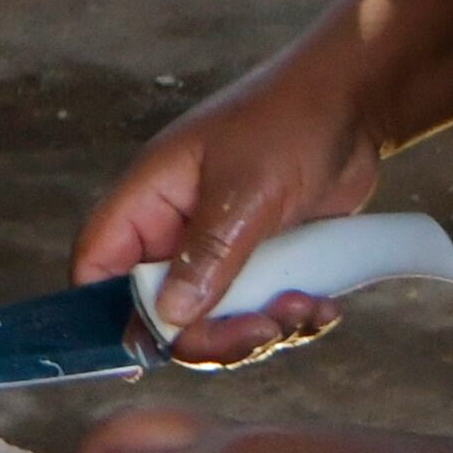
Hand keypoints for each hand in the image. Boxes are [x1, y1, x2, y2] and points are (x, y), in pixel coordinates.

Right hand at [77, 44, 384, 363]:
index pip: (97, 264)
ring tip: (306, 307)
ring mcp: (219, 251)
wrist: (355, 104)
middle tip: (261, 331)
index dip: (108, 312)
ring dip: (260, 330)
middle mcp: (174, 231)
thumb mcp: (246, 188)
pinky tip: (322, 305)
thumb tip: (168, 316)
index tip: (153, 348)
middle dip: (212, 334)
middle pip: (161, 312)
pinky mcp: (261, 264)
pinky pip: (259, 315)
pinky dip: (290, 321)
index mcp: (149, 200)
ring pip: (215, 322)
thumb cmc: (289, 120)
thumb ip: (206, 255)